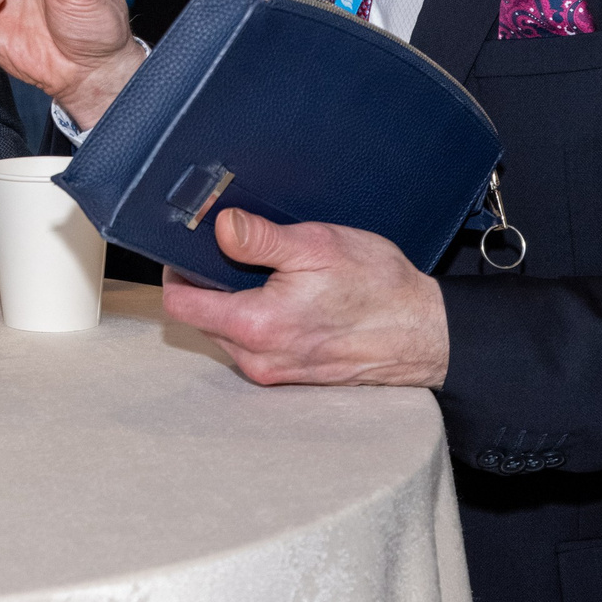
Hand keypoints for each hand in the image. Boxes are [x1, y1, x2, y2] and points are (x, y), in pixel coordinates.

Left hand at [159, 209, 449, 387]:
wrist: (425, 332)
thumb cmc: (378, 288)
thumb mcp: (317, 246)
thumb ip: (260, 238)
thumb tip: (219, 226)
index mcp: (258, 326)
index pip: (181, 305)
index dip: (176, 271)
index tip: (186, 248)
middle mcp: (259, 359)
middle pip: (200, 317)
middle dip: (205, 284)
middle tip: (231, 253)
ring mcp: (274, 372)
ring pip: (224, 332)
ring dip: (231, 303)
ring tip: (264, 274)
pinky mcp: (290, 375)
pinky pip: (251, 346)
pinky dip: (255, 321)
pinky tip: (282, 297)